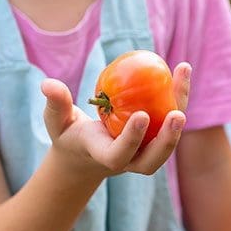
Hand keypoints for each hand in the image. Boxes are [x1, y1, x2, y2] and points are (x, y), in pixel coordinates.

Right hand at [40, 62, 191, 177]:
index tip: (142, 115)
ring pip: (168, 141)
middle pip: (152, 161)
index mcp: (104, 157)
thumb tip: (48, 84)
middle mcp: (129, 161)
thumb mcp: (56, 120)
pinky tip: (181, 69)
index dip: (132, 139)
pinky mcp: (155, 141)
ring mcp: (144, 154)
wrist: (86, 154)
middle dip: (168, 141)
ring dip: (179, 110)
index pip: (119, 155)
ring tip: (182, 74)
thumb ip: (55, 104)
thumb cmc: (68, 134)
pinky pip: (170, 122)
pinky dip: (178, 97)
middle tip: (178, 114)